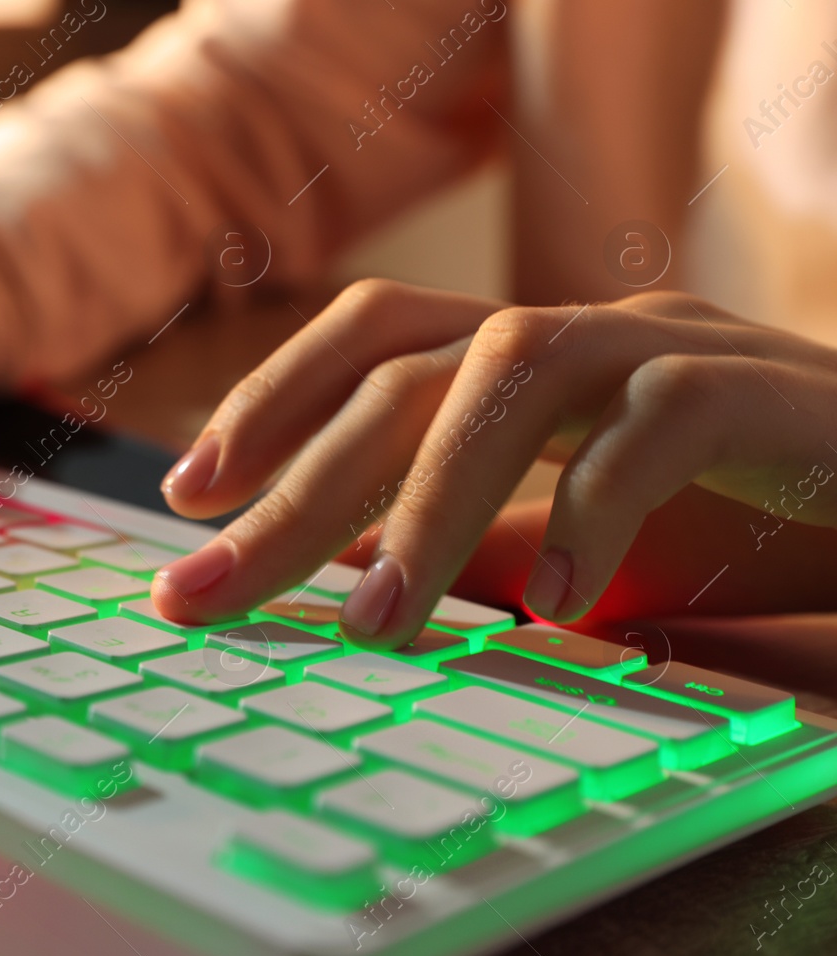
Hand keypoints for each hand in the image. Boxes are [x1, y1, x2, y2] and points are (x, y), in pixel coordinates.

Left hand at [150, 279, 836, 646]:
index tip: (187, 492)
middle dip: (296, 481)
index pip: (375, 340)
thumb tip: (351, 581)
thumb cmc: (748, 513)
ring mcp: (676, 346)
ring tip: (374, 625)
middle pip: (408, 371)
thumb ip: (486, 543)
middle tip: (205, 589)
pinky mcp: (769, 389)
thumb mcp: (584, 540)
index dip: (271, 398)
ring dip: (427, 500)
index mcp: (533, 357)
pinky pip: (662, 420)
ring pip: (514, 370)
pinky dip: (596, 508)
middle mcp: (588, 331)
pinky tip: (559, 609)